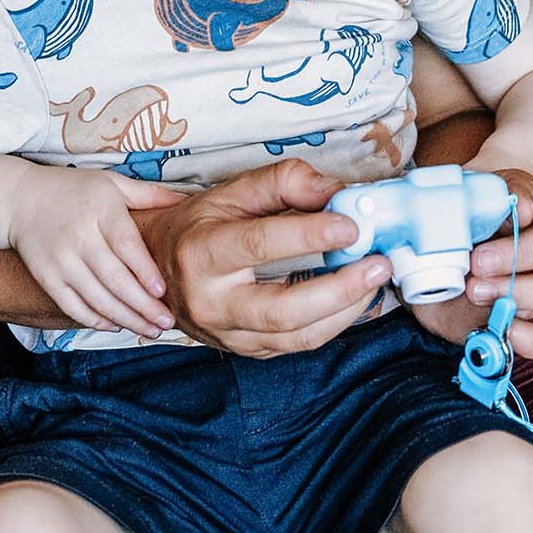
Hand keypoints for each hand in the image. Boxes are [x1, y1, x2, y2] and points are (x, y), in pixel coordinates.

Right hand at [6, 164, 187, 337]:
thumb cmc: (75, 190)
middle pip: (114, 279)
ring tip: (149, 330)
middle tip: (166, 323)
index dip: (144, 271)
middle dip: (143, 305)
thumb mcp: (112, 183)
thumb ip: (149, 194)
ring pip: (96, 298)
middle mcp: (79, 237)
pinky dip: (94, 320)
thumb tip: (186, 201)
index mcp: (101, 211)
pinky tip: (116, 325)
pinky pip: (72, 306)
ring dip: (125, 318)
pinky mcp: (47, 278)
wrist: (20, 200)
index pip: (126, 246)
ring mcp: (61, 260)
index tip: (162, 292)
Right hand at [132, 159, 393, 357]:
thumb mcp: (231, 191)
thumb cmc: (197, 224)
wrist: (153, 268)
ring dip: (345, 310)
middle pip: (283, 309)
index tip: (353, 225)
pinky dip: (332, 323)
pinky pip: (295, 346)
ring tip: (375, 280)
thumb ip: (284, 182)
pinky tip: (353, 299)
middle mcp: (211, 302)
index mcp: (201, 253)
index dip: (310, 235)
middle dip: (339, 289)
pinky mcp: (244, 351)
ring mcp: (226, 334)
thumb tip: (336, 190)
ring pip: (295, 336)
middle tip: (378, 264)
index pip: (260, 244)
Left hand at [445, 166, 532, 361]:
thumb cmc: (452, 230)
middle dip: (518, 256)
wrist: (430, 267)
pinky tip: (507, 332)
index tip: (497, 229)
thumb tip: (521, 207)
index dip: (525, 222)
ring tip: (475, 292)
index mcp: (531, 214)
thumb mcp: (460, 205)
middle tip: (476, 265)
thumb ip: (488, 198)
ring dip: (521, 292)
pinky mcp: (530, 324)